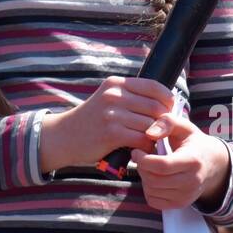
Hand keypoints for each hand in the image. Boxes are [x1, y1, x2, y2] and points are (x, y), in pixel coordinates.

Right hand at [39, 76, 175, 171]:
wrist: (64, 136)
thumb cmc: (92, 120)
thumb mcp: (108, 99)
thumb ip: (132, 98)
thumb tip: (167, 104)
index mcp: (116, 84)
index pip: (154, 86)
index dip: (167, 100)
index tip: (168, 111)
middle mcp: (114, 96)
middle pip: (156, 107)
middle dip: (163, 121)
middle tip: (161, 131)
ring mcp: (112, 114)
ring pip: (150, 125)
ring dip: (155, 137)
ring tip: (150, 141)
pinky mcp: (111, 133)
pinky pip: (142, 140)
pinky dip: (146, 147)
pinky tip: (141, 149)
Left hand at [131, 113, 230, 211]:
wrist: (212, 164)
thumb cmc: (193, 142)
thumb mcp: (183, 126)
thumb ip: (166, 122)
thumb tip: (149, 134)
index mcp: (192, 160)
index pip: (162, 166)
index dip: (143, 159)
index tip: (136, 151)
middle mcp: (191, 182)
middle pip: (154, 180)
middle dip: (141, 167)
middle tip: (141, 157)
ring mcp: (187, 196)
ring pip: (152, 191)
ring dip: (144, 177)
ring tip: (149, 166)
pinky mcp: (180, 204)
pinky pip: (154, 201)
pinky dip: (148, 189)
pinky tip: (154, 177)